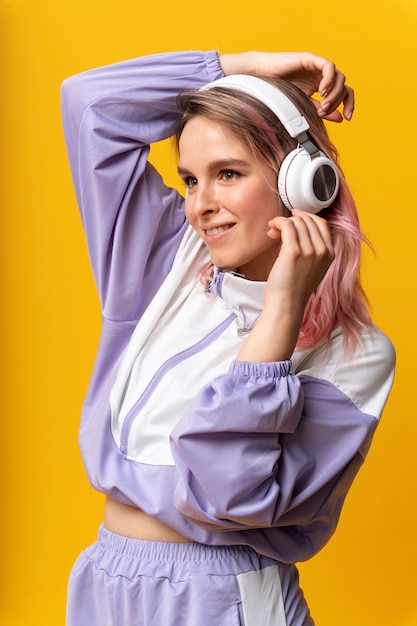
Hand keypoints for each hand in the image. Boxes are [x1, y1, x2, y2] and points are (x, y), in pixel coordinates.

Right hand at [219, 51, 353, 121]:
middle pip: (344, 86)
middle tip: (326, 111)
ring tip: (322, 104)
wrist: (261, 79)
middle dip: (339, 101)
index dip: (348, 105)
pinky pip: (328, 67)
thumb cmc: (278, 92)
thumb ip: (322, 110)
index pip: (343, 93)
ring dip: (333, 93)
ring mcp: (318, 67)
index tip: (346, 118)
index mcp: (321, 87)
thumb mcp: (303, 105)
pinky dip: (329, 80)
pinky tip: (321, 92)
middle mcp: (322, 76)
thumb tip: (340, 118)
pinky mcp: (312, 59)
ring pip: (339, 77)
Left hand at [265, 210, 334, 311]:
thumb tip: (295, 226)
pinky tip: (271, 228)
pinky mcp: (294, 252)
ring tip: (273, 231)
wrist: (287, 306)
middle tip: (279, 229)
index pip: (321, 223)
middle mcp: (322, 251)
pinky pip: (286, 225)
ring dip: (282, 222)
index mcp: (330, 254)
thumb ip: (311, 248)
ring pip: (296, 221)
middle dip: (292, 220)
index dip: (305, 217)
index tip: (293, 219)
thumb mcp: (312, 267)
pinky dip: (277, 222)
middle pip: (308, 220)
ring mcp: (310, 251)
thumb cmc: (294, 289)